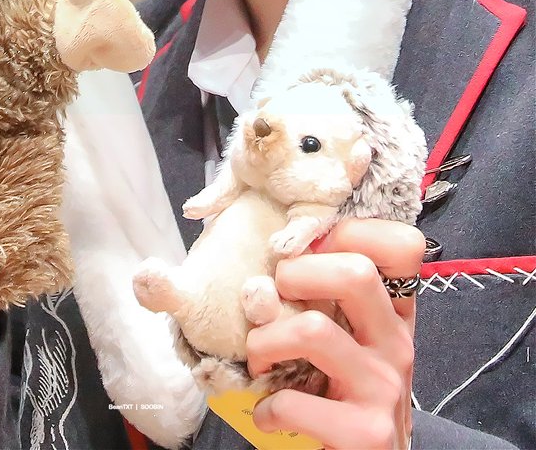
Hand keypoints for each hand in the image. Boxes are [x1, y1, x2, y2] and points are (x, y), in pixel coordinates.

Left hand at [247, 217, 424, 449]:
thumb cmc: (351, 394)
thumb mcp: (355, 340)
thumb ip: (332, 299)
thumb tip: (276, 254)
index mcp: (396, 313)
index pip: (403, 245)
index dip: (349, 232)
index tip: (306, 249)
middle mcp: (398, 343)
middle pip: (357, 273)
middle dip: (298, 273)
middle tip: (274, 294)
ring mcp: (385, 387)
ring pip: (314, 330)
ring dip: (265, 341)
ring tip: (258, 359)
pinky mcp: (367, 433)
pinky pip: (296, 402)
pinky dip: (268, 407)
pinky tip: (269, 414)